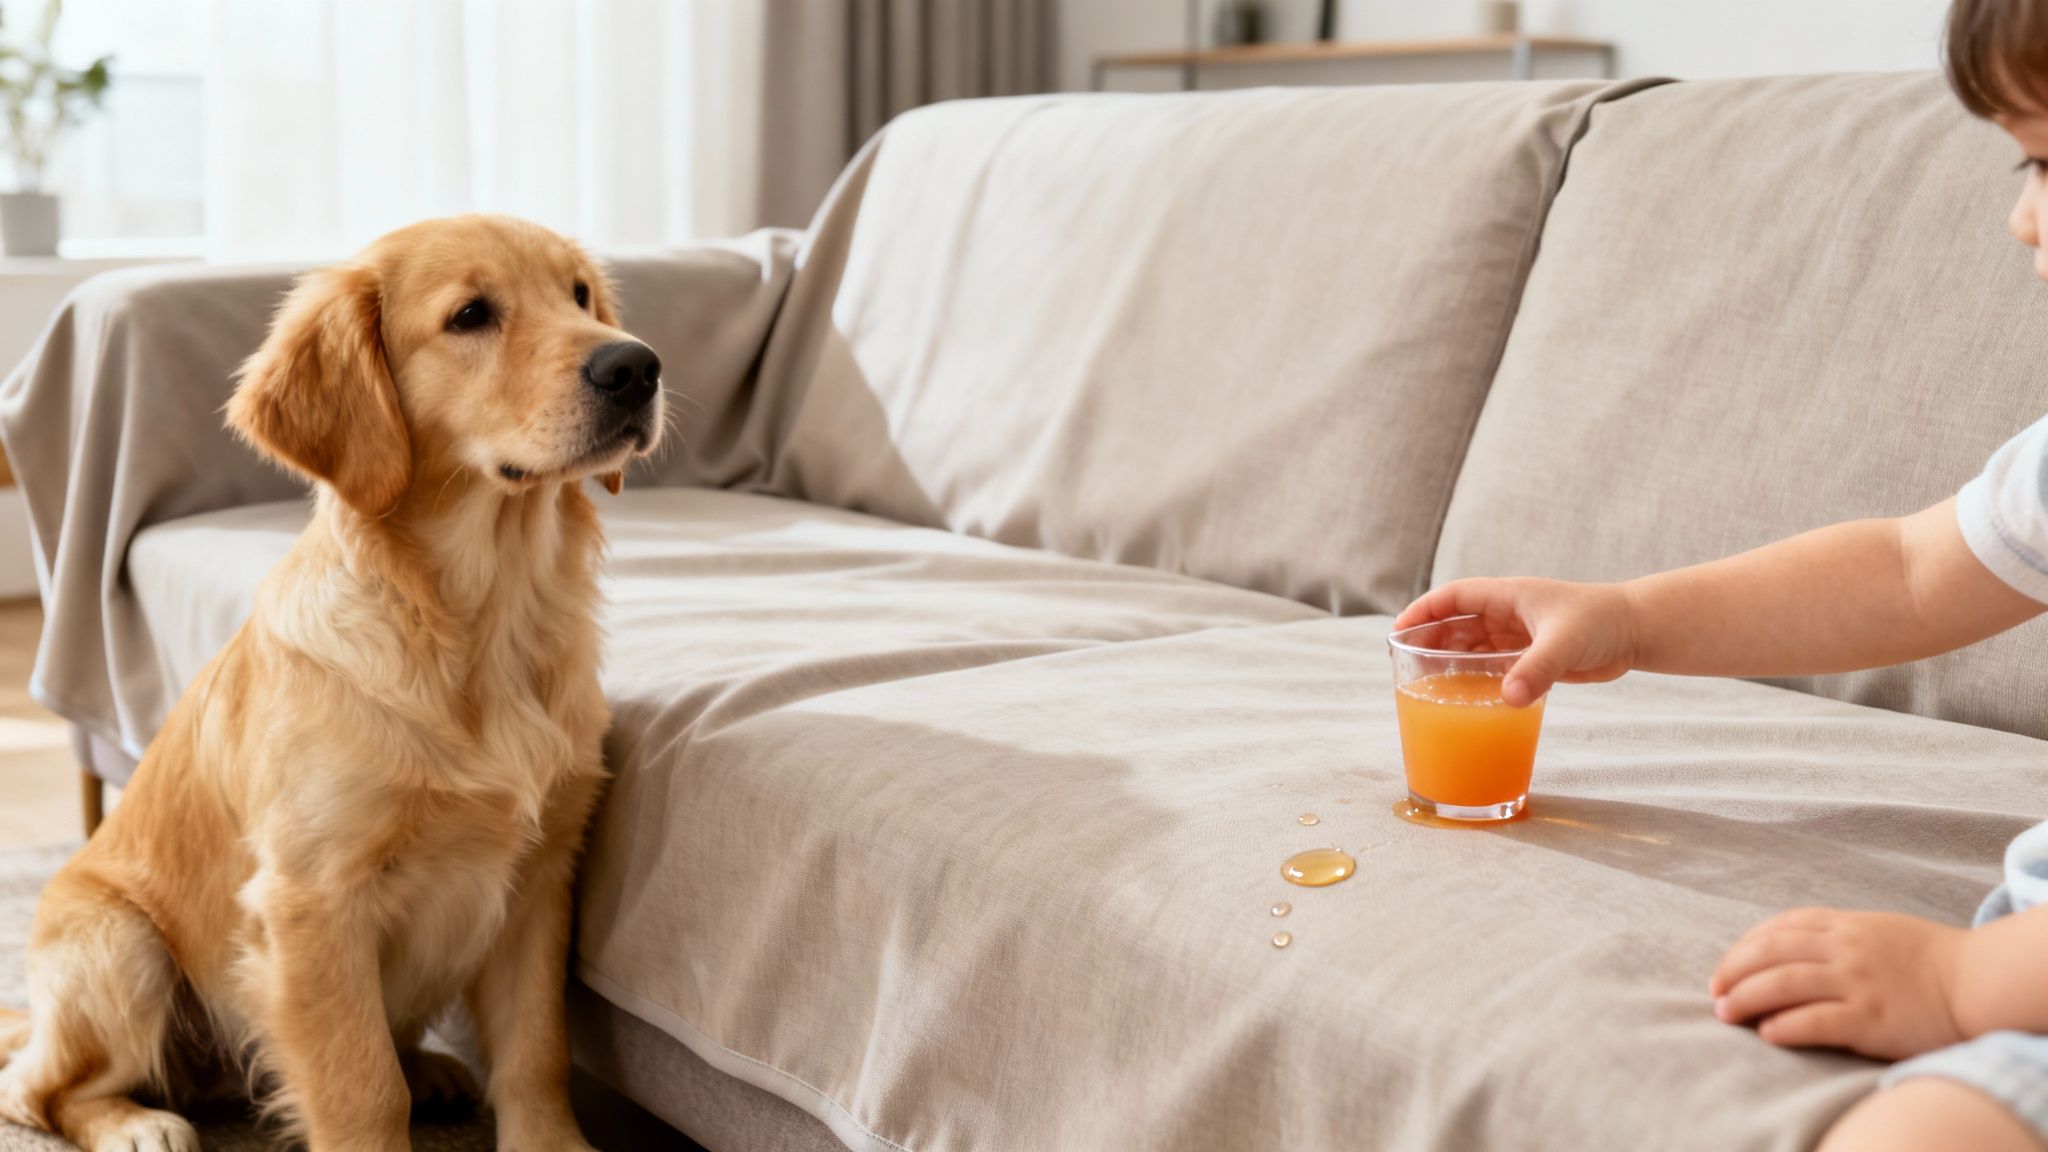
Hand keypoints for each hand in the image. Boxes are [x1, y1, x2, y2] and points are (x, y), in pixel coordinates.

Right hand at [1392, 578, 1637, 705]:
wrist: (1637, 632)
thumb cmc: (1603, 622)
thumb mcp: (1566, 642)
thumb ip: (1536, 669)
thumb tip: (1506, 699)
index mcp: (1509, 596)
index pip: (1455, 597)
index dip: (1424, 610)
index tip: (1400, 628)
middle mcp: (1508, 614)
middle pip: (1457, 622)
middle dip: (1430, 638)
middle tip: (1404, 662)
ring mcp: (1519, 636)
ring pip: (1473, 646)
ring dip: (1450, 659)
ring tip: (1426, 681)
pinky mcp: (1532, 657)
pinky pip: (1494, 667)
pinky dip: (1476, 678)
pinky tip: (1465, 696)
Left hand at [1710, 908, 1966, 1060]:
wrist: (1978, 981)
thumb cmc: (1929, 959)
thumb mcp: (1878, 929)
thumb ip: (1835, 934)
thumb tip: (1788, 949)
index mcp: (1846, 924)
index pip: (1779, 927)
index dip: (1745, 946)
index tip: (1726, 968)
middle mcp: (1846, 948)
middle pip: (1771, 952)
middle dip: (1734, 971)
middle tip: (1714, 993)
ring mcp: (1858, 982)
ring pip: (1784, 983)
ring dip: (1747, 998)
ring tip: (1725, 1013)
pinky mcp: (1872, 1018)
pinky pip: (1818, 1020)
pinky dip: (1786, 1025)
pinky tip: (1768, 1034)